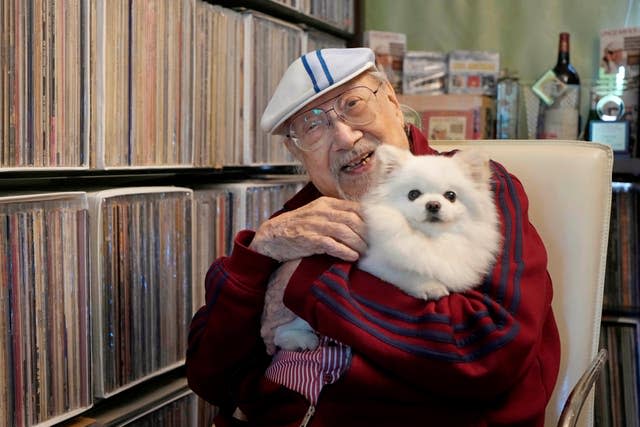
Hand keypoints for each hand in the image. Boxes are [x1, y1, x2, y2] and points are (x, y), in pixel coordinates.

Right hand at [249, 196, 366, 261]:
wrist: (271, 236)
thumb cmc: (297, 227)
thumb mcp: (316, 214)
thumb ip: (335, 215)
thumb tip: (359, 223)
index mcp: (326, 203)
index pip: (355, 208)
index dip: (368, 220)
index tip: (376, 231)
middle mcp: (321, 211)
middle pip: (353, 220)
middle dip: (366, 234)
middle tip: (372, 245)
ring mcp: (315, 225)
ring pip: (345, 232)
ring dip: (358, 244)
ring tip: (363, 253)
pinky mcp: (309, 239)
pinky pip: (332, 244)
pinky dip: (345, 251)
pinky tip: (352, 256)